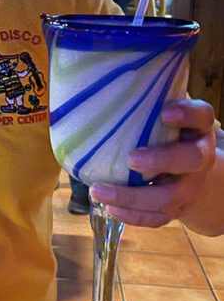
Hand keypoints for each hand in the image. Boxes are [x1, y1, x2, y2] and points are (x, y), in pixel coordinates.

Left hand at [90, 99, 216, 227]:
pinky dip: (132, 216)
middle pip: (190, 159)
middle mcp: (199, 158)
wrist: (196, 176)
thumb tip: (104, 82)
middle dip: (161, 160)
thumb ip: (149, 102)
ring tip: (98, 191)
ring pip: (167, 197)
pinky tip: (110, 208)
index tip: (165, 111)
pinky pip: (156, 218)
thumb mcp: (169, 117)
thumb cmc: (170, 136)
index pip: (201, 116)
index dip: (186, 114)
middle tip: (132, 159)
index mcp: (199, 129)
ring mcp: (188, 187)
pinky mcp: (175, 209)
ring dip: (131, 197)